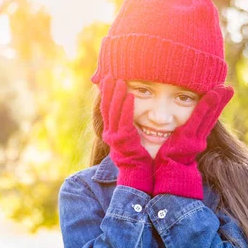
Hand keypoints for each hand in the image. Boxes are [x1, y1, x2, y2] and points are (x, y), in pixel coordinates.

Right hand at [100, 74, 153, 193]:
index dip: (107, 93)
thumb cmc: (139, 154)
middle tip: (110, 74)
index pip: (108, 107)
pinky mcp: (123, 140)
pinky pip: (124, 120)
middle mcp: (110, 132)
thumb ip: (130, 123)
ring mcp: (115, 137)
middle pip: (107, 106)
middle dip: (108, 90)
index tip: (109, 78)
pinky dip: (127, 107)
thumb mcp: (133, 135)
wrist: (140, 172)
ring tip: (120, 81)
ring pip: (114, 111)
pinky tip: (130, 95)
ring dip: (117, 95)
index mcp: (112, 130)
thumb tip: (135, 108)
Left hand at [152, 84, 233, 198]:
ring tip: (226, 88)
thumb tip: (174, 134)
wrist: (163, 177)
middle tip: (228, 89)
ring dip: (217, 101)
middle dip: (220, 102)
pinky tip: (213, 94)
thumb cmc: (164, 164)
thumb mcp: (172, 149)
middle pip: (211, 116)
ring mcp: (195, 138)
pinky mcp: (188, 137)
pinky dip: (206, 104)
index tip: (219, 96)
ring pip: (208, 115)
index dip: (213, 108)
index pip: (205, 120)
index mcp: (193, 140)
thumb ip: (175, 140)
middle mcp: (197, 138)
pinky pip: (198, 116)